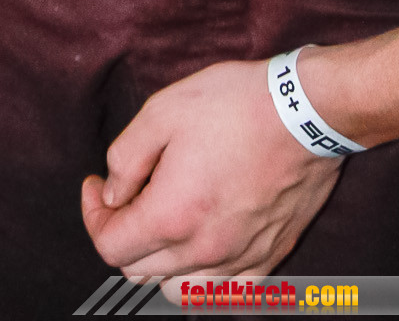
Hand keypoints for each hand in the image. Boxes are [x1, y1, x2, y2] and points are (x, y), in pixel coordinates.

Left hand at [82, 60, 340, 279]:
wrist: (305, 112)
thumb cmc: (236, 105)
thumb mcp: (162, 111)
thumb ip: (126, 158)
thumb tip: (111, 192)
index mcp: (172, 214)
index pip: (110, 246)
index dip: (93, 215)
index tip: (96, 186)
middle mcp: (205, 249)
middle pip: (138, 270)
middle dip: (121, 233)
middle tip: (127, 194)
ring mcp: (240, 259)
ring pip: (177, 289)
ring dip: (158, 261)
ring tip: (162, 220)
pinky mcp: (268, 258)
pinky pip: (224, 293)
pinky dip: (202, 277)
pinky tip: (201, 243)